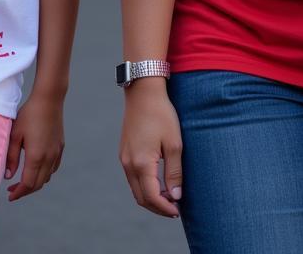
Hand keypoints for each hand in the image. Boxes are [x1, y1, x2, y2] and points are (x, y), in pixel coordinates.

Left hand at [5, 92, 64, 200]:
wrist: (49, 99)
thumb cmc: (29, 114)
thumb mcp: (15, 135)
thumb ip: (11, 157)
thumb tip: (8, 177)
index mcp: (36, 156)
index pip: (28, 184)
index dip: (18, 193)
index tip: (10, 196)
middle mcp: (49, 158)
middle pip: (38, 184)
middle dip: (25, 191)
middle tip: (13, 190)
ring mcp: (56, 152)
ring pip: (47, 177)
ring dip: (35, 182)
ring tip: (23, 180)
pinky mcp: (60, 147)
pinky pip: (54, 167)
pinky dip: (45, 173)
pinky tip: (37, 168)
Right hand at [118, 79, 182, 217]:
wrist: (143, 92)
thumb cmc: (161, 114)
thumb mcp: (174, 143)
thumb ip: (175, 172)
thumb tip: (176, 196)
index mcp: (141, 163)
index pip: (152, 197)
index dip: (165, 208)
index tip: (178, 211)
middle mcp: (128, 164)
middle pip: (141, 198)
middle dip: (158, 207)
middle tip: (175, 209)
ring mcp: (124, 158)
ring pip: (136, 189)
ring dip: (151, 197)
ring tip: (169, 197)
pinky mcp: (124, 152)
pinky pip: (133, 178)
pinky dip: (145, 186)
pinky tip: (158, 182)